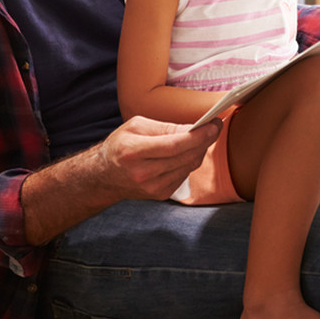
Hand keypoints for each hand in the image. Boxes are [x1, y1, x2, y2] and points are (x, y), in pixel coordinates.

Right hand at [98, 115, 221, 199]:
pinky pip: (185, 174)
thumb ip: (165, 127)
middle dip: (205, 140)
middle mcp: (143, 173)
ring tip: (203, 136)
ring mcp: (152, 187)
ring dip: (199, 150)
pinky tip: (187, 152)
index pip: (175, 145)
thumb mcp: (136, 126)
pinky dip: (189, 161)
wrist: (104, 176)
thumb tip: (194, 128)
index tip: (214, 124)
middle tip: (215, 126)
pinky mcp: (161, 194)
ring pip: (189, 166)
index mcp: (133, 151)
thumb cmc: (121, 145)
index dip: (199, 135)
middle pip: (185, 156)